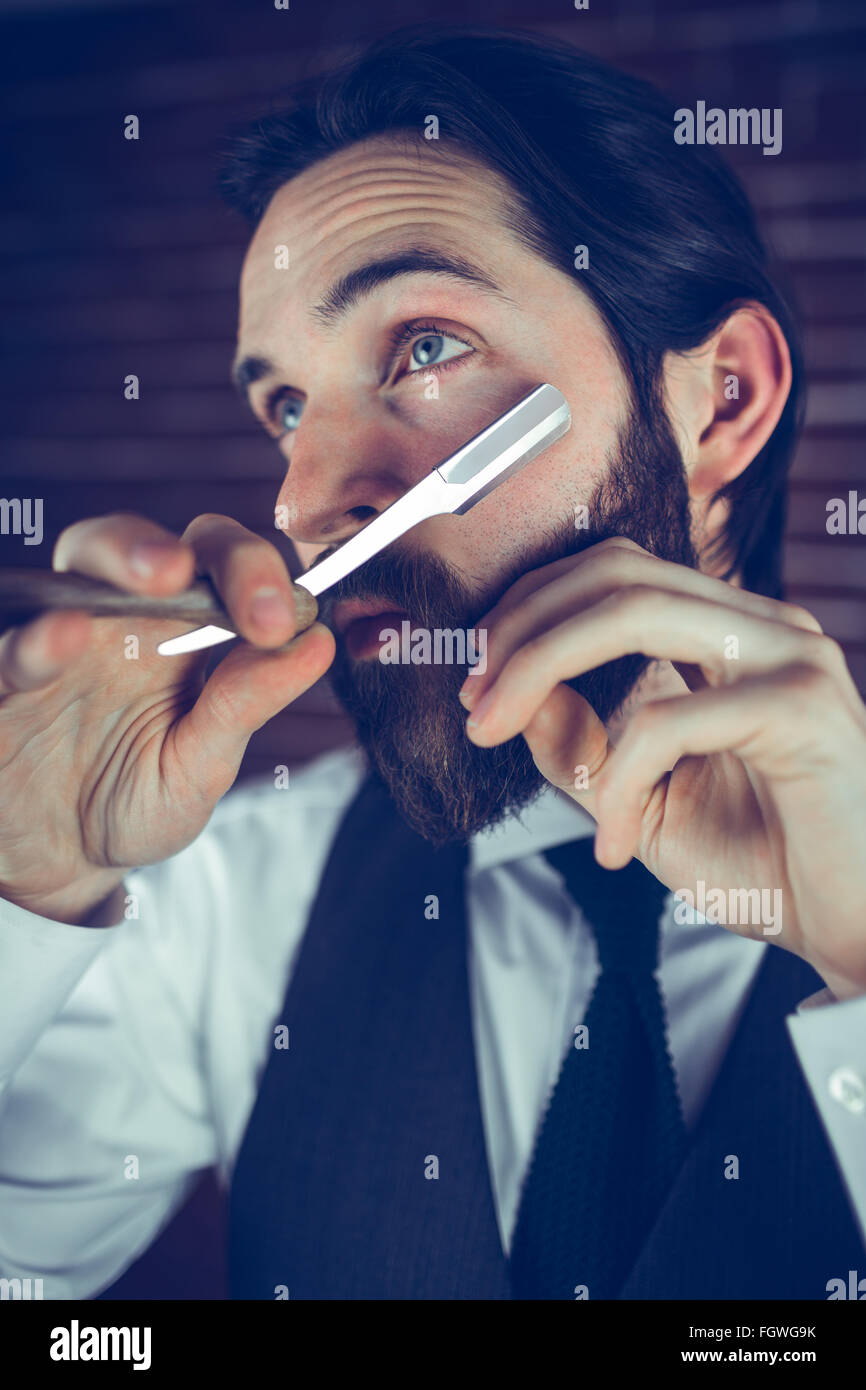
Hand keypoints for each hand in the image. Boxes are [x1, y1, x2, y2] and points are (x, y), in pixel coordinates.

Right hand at [0, 513, 334, 923]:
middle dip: (161, 547)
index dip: (249, 570)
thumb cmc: (138, 799)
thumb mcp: (202, 765)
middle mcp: (111, 618)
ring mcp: (50, 643)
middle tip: (186, 574)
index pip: (213, 562)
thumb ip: (247, 703)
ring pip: (66, 571)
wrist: (65, 861)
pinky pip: (3, 649)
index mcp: (175, 629)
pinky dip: (28, 641)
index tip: (278, 619)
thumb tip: (319, 643)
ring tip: (148, 582)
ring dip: (107, 563)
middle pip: (130, 543)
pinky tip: (57, 643)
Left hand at [461, 538, 865, 999]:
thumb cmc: (764, 864)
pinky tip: (613, 846)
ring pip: (635, 613)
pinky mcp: (802, 710)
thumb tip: (503, 690)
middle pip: (615, 572)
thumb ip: (578, 741)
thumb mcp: (638, 798)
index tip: (472, 677)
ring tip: (494, 732)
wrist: (859, 931)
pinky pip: (670, 720)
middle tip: (472, 701)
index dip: (529, 609)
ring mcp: (790, 658)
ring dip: (541, 667)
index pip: (615, 572)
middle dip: (521, 628)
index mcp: (731, 634)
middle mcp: (763, 627)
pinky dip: (616, 781)